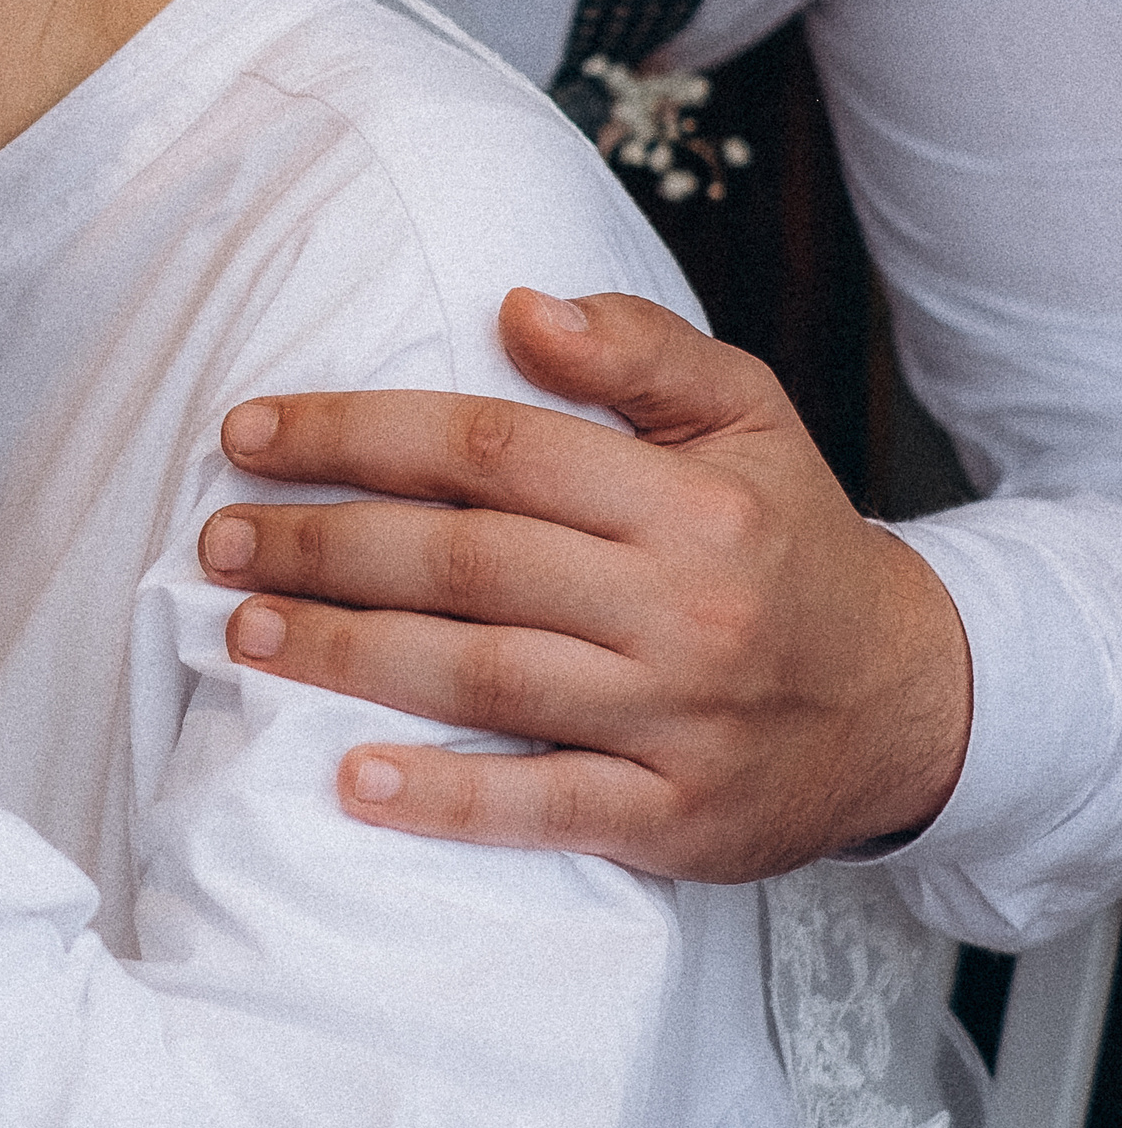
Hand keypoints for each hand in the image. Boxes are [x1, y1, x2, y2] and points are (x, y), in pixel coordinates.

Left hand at [197, 288, 973, 880]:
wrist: (909, 700)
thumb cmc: (787, 534)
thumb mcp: (746, 409)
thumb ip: (636, 347)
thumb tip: (519, 305)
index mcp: (686, 499)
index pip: (491, 450)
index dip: (358, 433)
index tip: (251, 432)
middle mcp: (681, 609)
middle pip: (467, 564)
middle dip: (323, 545)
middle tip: (218, 537)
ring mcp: (676, 722)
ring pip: (484, 680)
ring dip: (348, 657)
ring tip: (243, 631)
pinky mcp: (676, 822)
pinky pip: (544, 810)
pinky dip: (446, 802)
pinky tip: (351, 782)